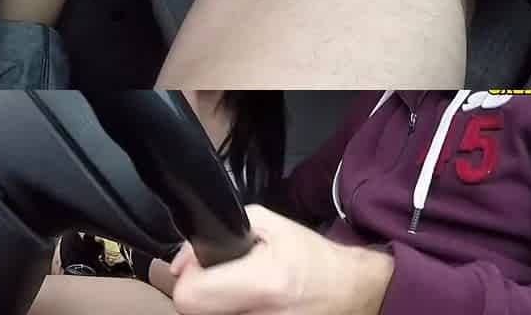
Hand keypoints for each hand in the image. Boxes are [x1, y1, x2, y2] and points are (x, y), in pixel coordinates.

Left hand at [170, 205, 393, 314]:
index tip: (201, 264)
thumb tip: (181, 262)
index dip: (188, 276)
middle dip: (198, 292)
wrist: (348, 291)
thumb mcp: (269, 224)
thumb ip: (221, 230)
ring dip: (213, 306)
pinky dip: (228, 313)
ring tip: (236, 290)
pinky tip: (245, 303)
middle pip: (193, 313)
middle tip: (218, 277)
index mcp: (264, 284)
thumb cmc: (310, 256)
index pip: (190, 296)